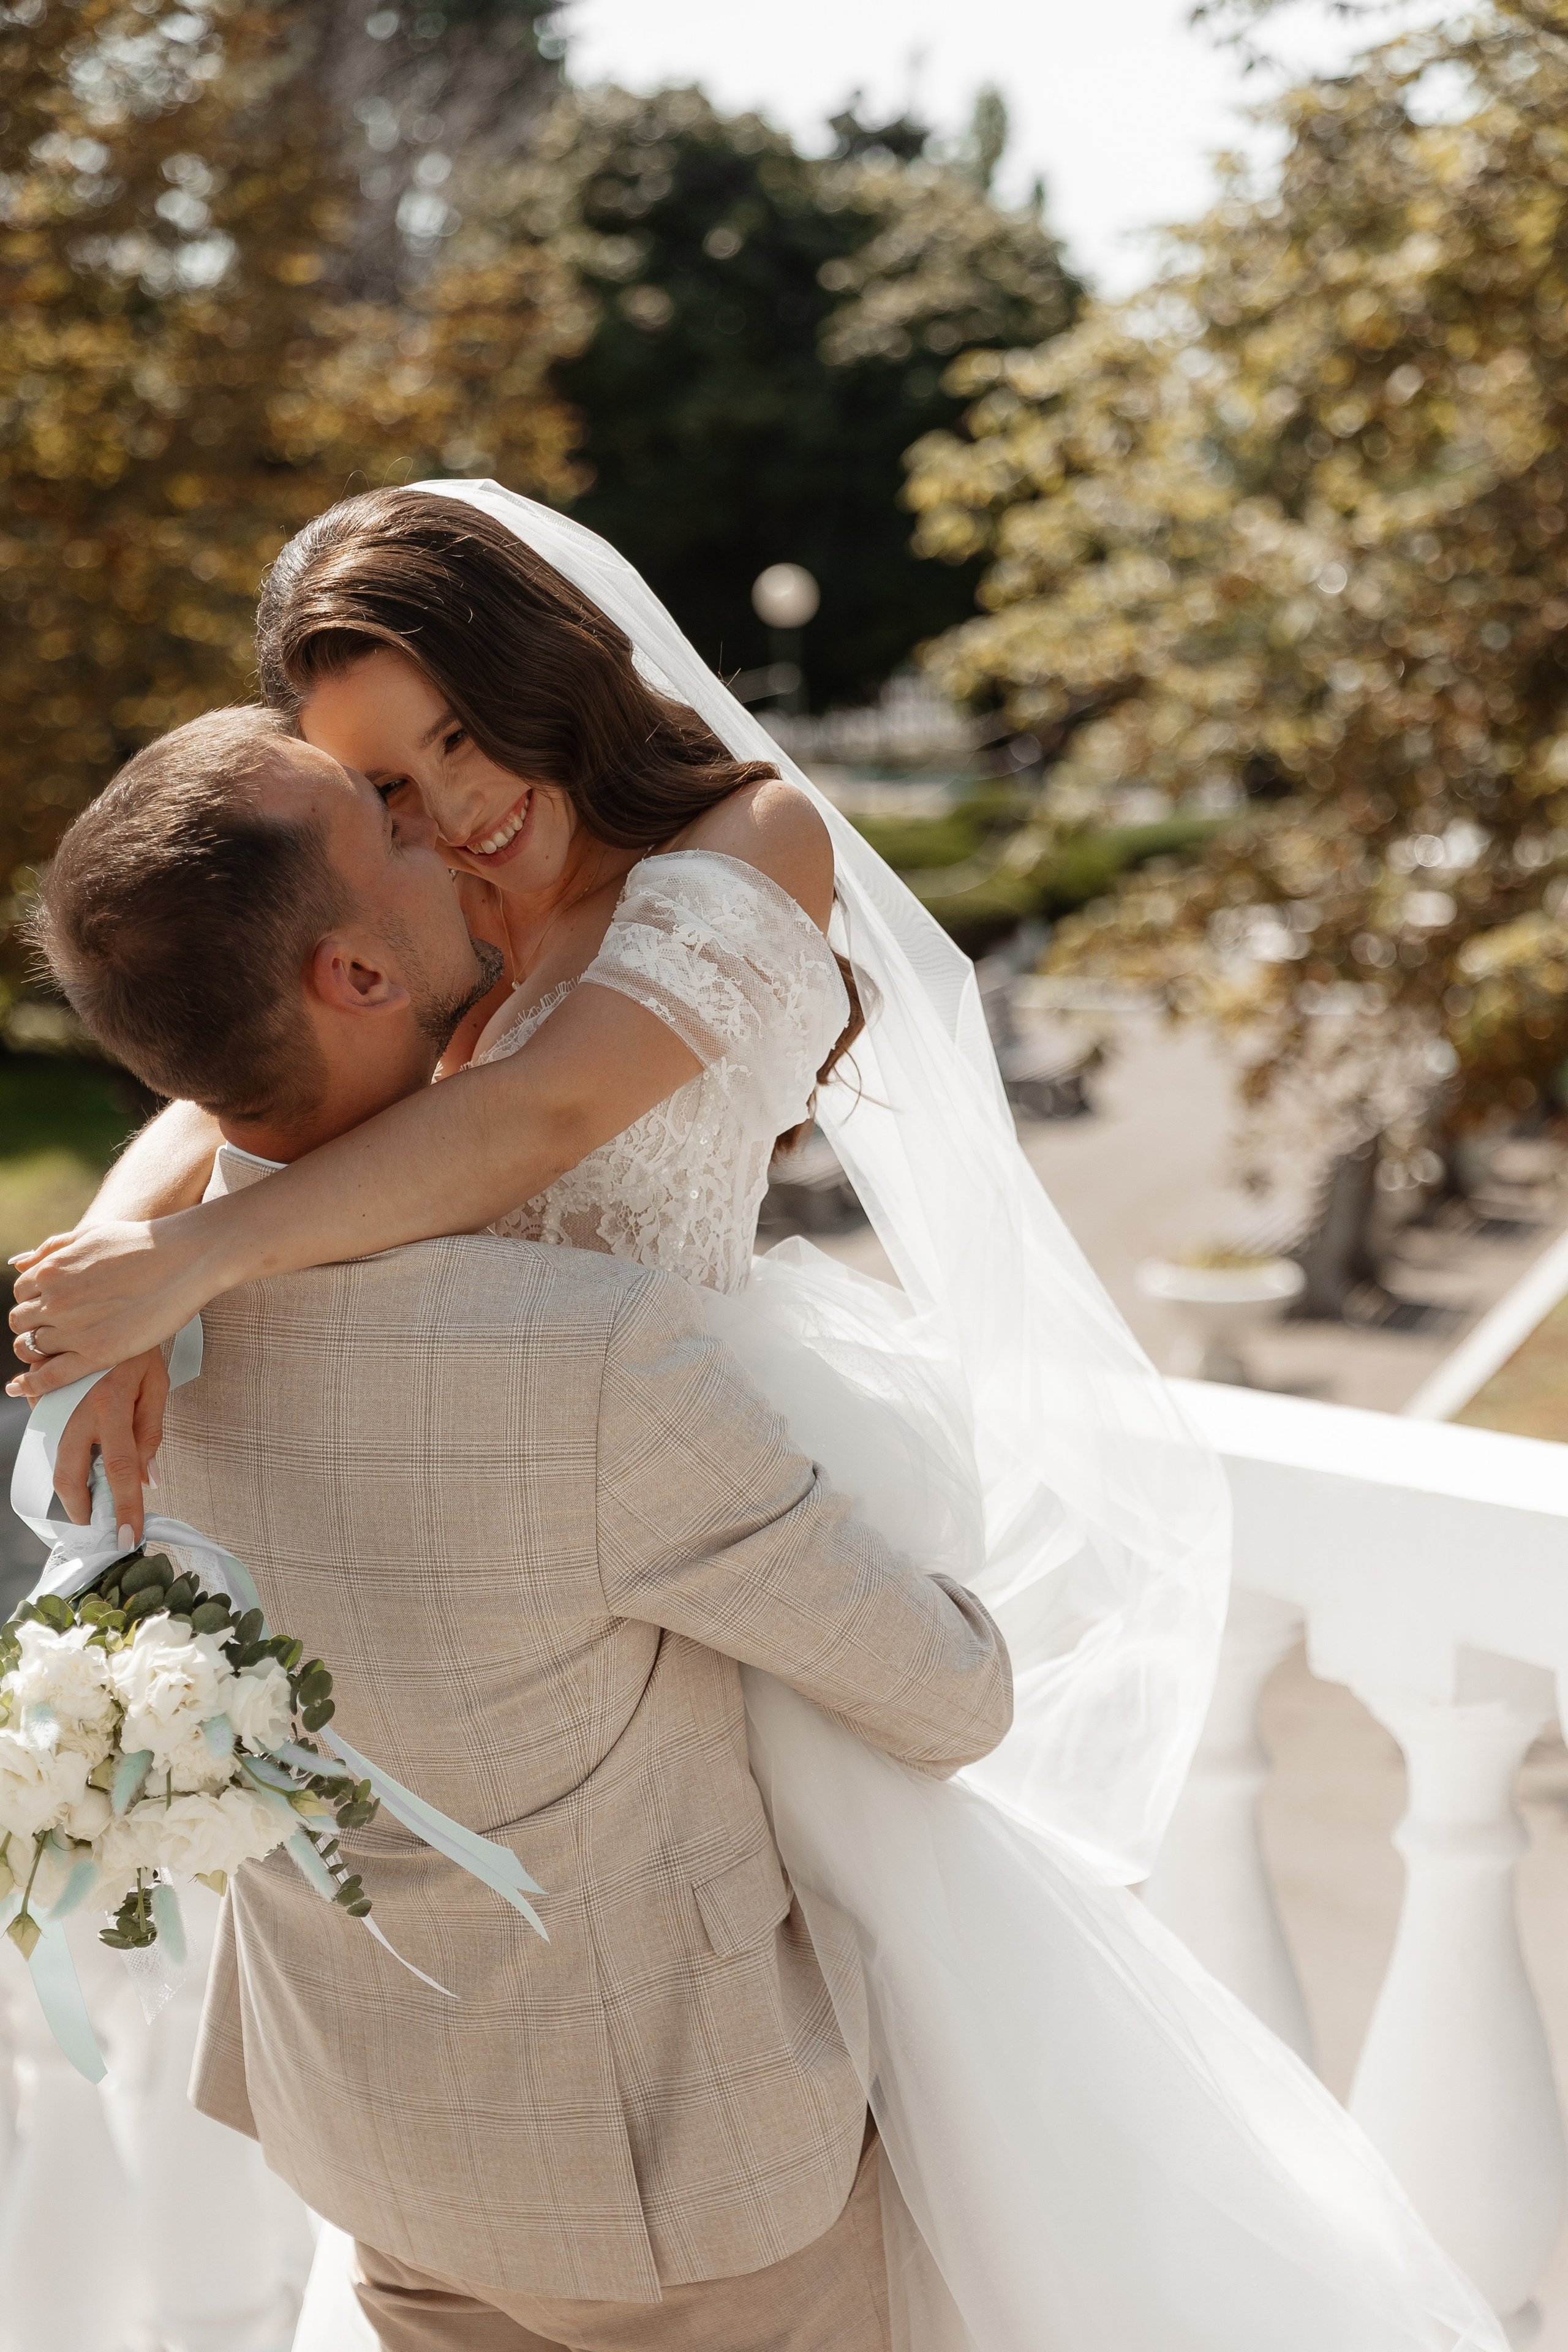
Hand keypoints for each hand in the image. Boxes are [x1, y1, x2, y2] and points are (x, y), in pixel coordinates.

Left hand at [7, 1212, 218, 1399]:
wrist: (185, 1259)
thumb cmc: (143, 1243)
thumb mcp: (90, 1233)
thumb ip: (52, 1249)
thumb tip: (19, 1263)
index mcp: (52, 1270)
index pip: (21, 1293)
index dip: (34, 1301)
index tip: (47, 1307)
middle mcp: (56, 1300)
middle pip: (22, 1321)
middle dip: (34, 1325)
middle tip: (55, 1328)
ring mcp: (74, 1328)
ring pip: (32, 1347)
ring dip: (38, 1349)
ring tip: (57, 1349)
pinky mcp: (97, 1353)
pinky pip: (51, 1376)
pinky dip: (32, 1384)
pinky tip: (22, 1387)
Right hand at [49, 1351, 170, 1540]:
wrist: (105, 1306)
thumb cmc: (138, 1348)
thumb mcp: (155, 1386)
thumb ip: (150, 1434)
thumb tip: (149, 1480)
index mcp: (112, 1406)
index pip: (121, 1470)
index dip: (125, 1508)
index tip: (129, 1537)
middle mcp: (77, 1409)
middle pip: (69, 1474)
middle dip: (80, 1508)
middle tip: (95, 1521)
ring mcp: (53, 1403)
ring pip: (53, 1459)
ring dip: (69, 1482)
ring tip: (91, 1489)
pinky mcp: (40, 1397)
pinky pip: (47, 1433)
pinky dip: (62, 1446)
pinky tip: (81, 1439)